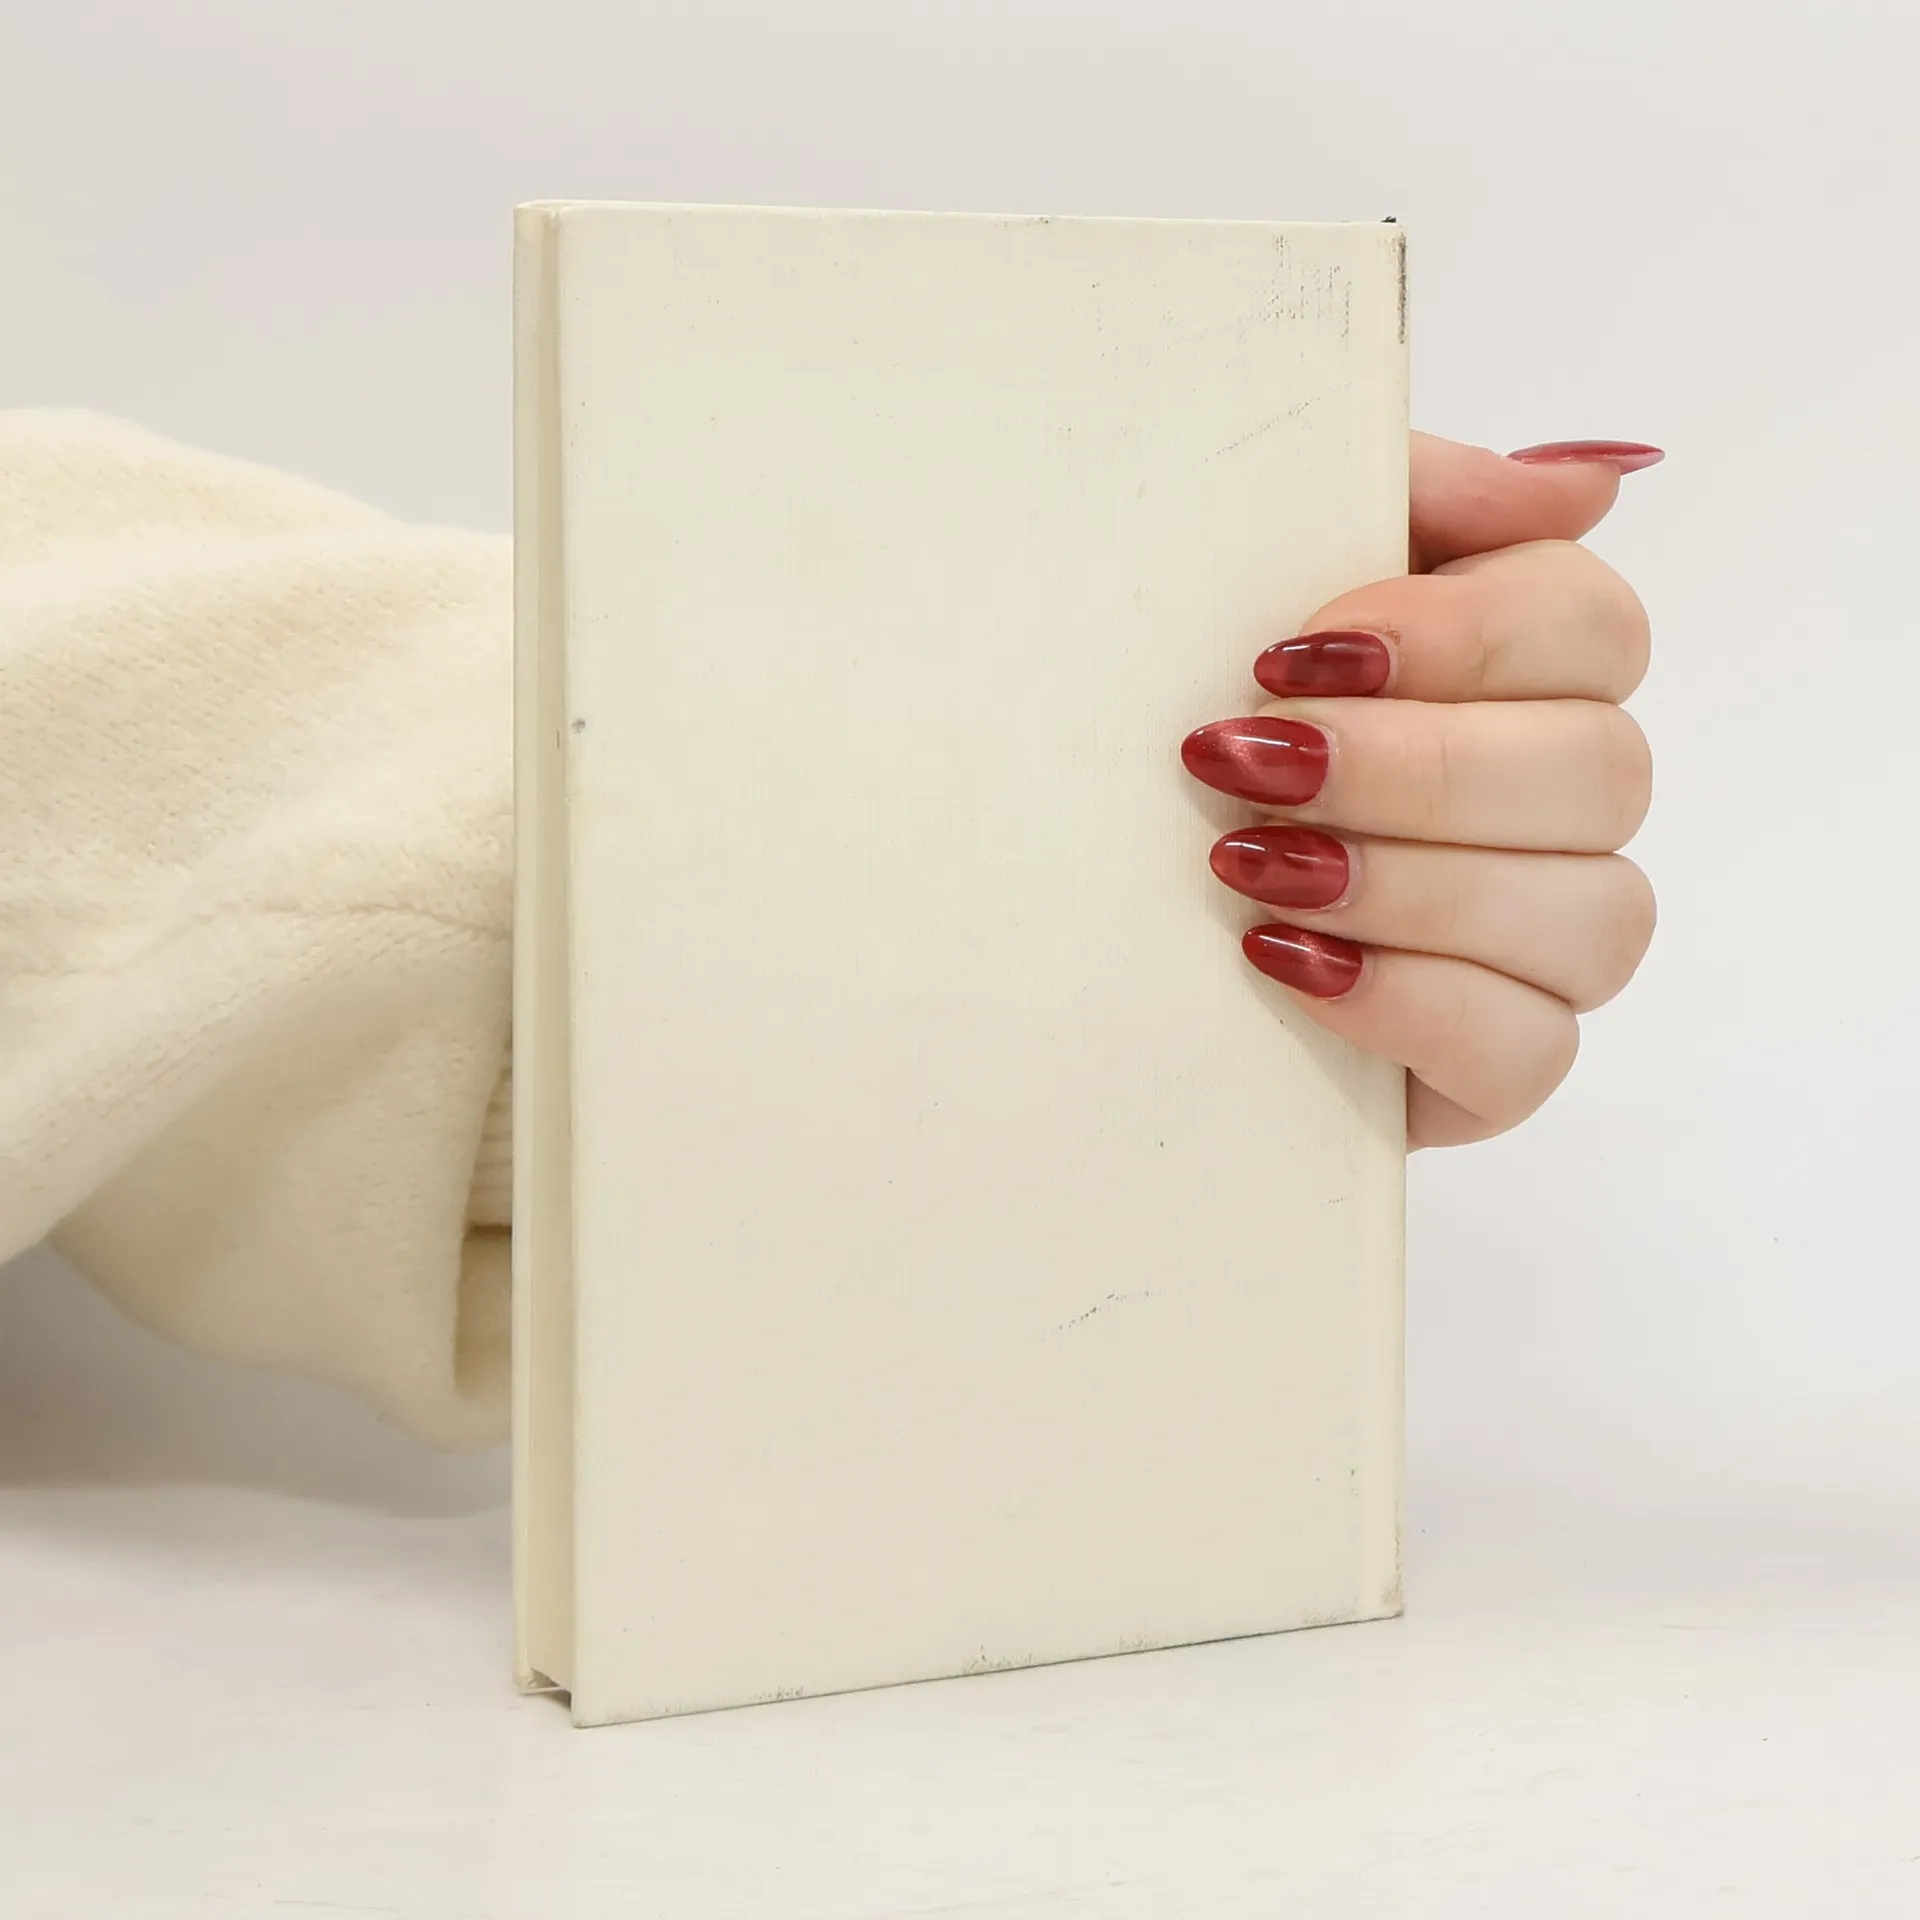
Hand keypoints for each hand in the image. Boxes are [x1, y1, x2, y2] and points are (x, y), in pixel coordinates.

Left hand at [1181, 434, 1660, 1148]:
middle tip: (1250, 764)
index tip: (1299, 650)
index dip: (1467, 634)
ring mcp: (1547, 945)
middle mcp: (1564, 807)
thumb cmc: (1203, 719)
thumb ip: (1421, 498)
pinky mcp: (1500, 1064)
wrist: (1094, 903)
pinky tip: (1290, 961)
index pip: (1595, 627)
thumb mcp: (1267, 574)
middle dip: (1413, 767)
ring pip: (1590, 916)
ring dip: (1409, 886)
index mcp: (1527, 673)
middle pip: (1600, 771)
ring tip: (1247, 866)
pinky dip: (1411, 1004)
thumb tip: (1586, 479)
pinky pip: (1530, 1050)